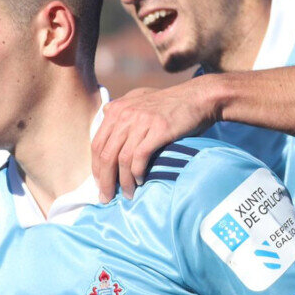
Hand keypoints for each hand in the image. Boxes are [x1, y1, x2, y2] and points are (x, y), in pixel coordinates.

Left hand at [91, 80, 217, 201]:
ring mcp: (141, 121)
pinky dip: (137, 173)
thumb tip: (104, 114)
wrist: (198, 98)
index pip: (97, 144)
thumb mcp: (140, 97)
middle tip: (106, 197)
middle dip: (104, 180)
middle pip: (106, 154)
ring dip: (123, 182)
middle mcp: (125, 115)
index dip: (96, 168)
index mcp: (116, 110)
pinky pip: (140, 157)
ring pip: (122, 159)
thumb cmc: (170, 103)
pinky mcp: (158, 130)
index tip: (100, 184)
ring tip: (127, 195)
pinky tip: (140, 181)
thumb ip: (121, 107)